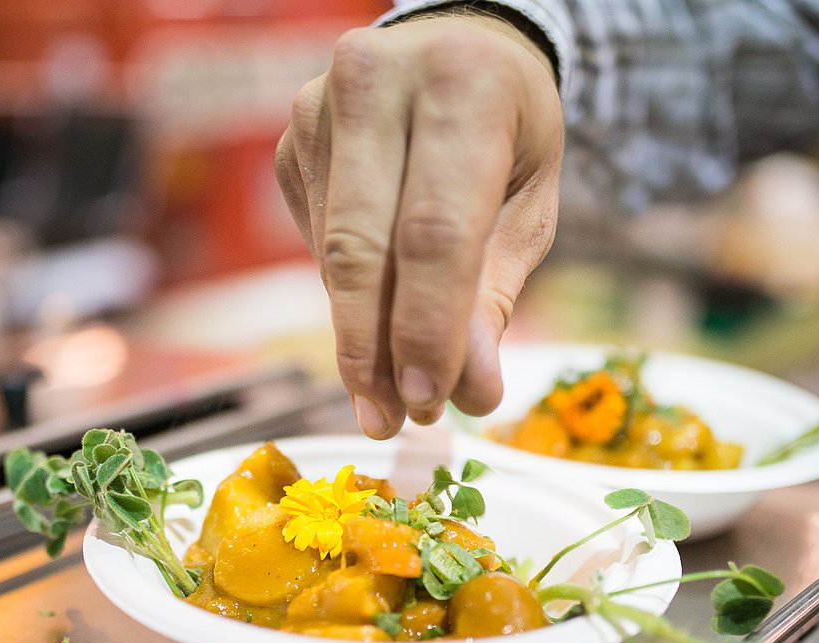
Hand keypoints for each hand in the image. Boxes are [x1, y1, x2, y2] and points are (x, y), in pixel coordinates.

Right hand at [275, 12, 563, 437]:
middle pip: (362, 249)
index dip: (427, 327)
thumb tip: (469, 390)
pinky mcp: (288, 142)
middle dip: (377, 350)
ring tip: (389, 395)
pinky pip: (316, 244)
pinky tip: (375, 319)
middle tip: (395, 420)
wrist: (455, 47)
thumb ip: (496, 291)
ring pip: (332, 256)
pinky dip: (347, 298)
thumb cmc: (507, 128)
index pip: (434, 229)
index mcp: (460, 82)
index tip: (429, 401)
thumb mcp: (530, 200)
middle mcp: (374, 82)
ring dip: (359, 339)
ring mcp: (316, 109)